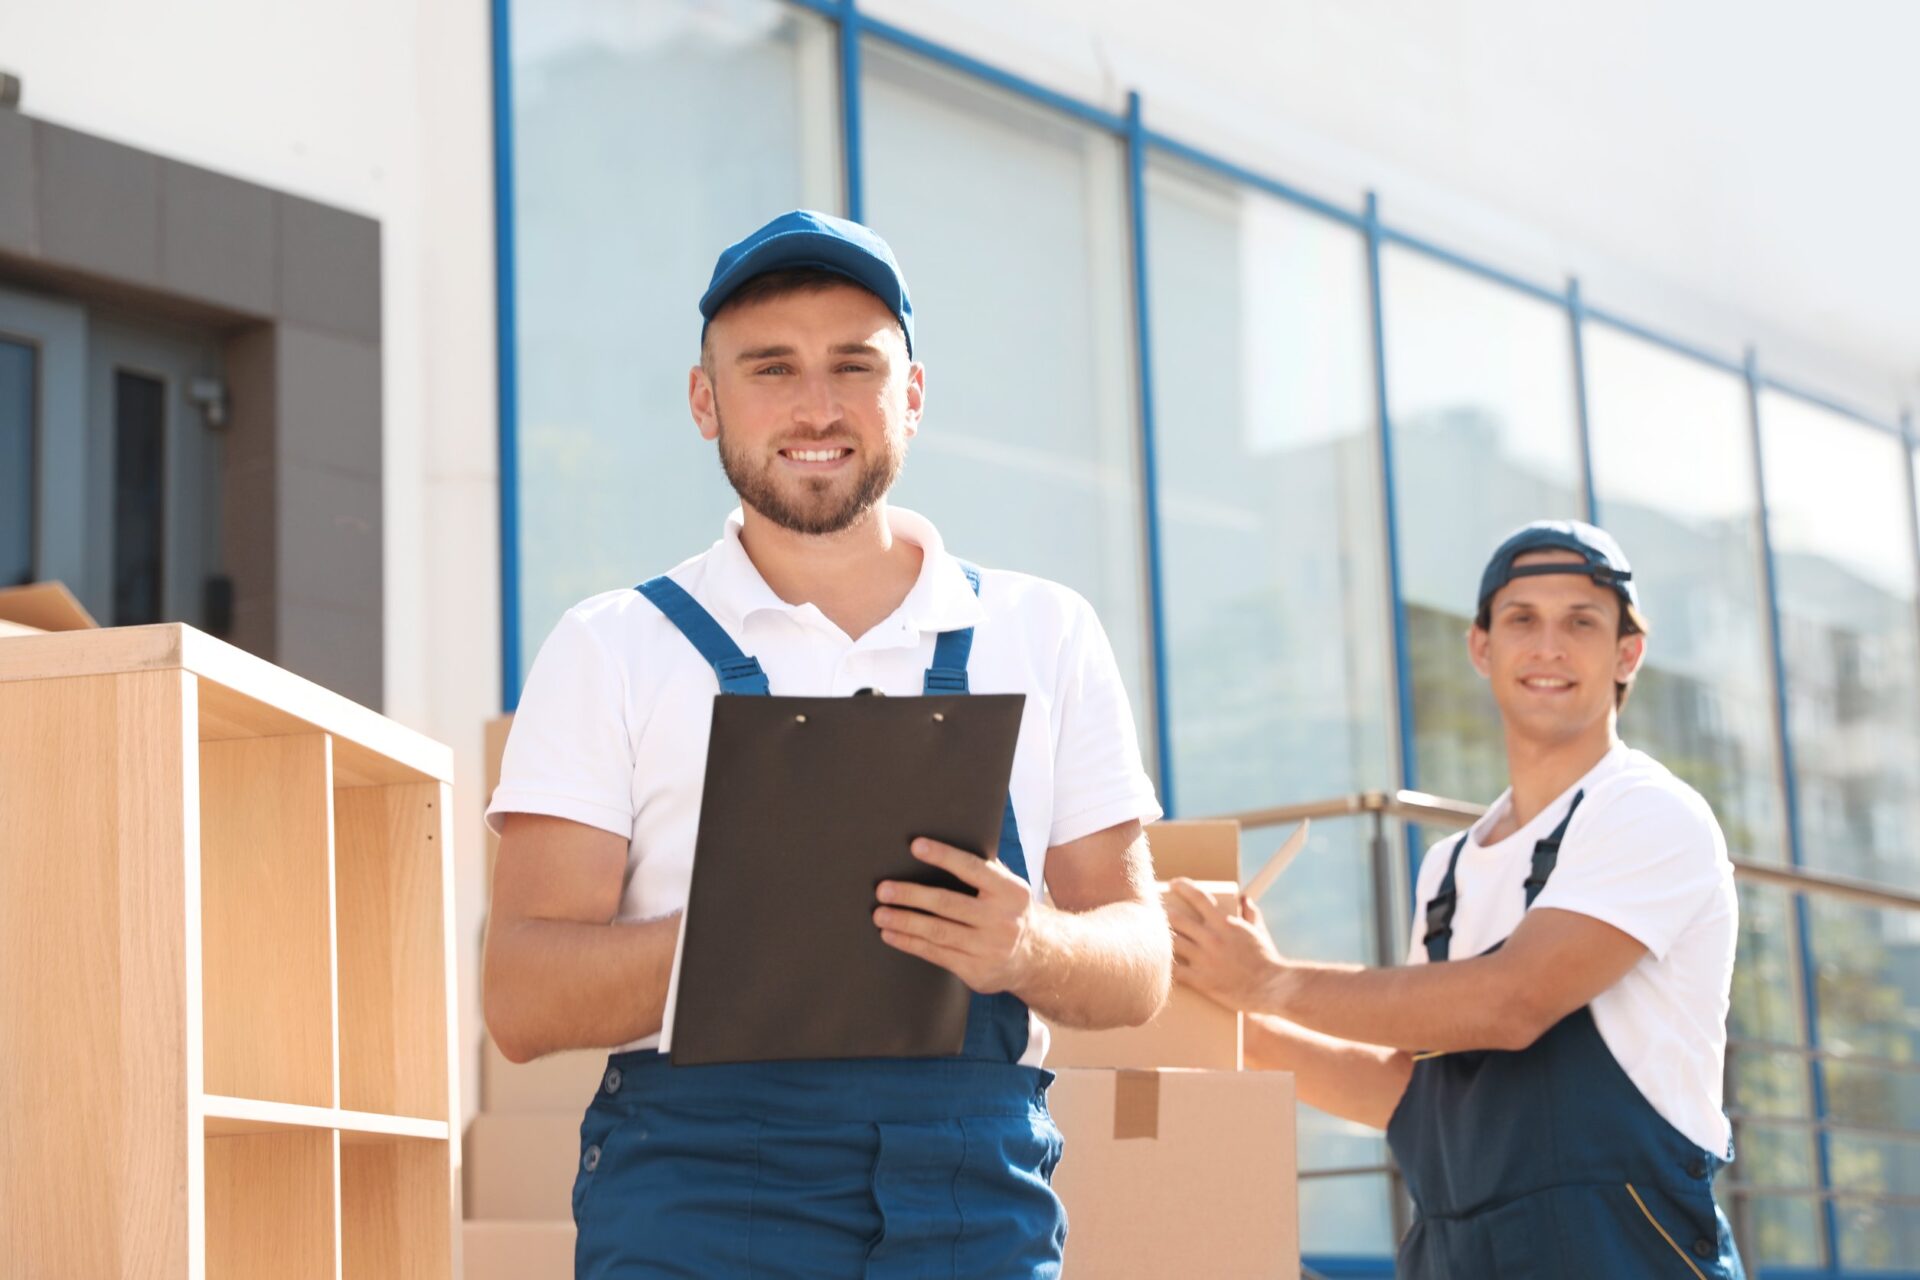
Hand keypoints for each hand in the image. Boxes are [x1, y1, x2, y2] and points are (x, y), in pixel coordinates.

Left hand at [874, 839, 1037, 994]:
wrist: (1034, 957)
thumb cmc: (1008, 911)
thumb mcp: (1008, 888)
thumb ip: (983, 870)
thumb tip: (942, 845)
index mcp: (1010, 891)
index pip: (972, 868)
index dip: (943, 856)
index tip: (915, 846)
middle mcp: (1002, 920)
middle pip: (947, 904)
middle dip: (911, 896)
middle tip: (883, 890)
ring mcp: (989, 948)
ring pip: (938, 932)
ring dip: (904, 922)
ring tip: (880, 914)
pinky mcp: (976, 971)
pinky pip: (936, 954)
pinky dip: (909, 943)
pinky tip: (891, 935)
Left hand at [1166, 879, 1287, 1013]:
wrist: (1272, 987)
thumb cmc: (1267, 959)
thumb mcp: (1259, 932)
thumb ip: (1250, 914)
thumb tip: (1244, 899)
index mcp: (1225, 924)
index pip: (1199, 897)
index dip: (1183, 887)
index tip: (1174, 883)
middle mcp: (1212, 938)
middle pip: (1177, 919)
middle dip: (1163, 912)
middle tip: (1154, 911)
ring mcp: (1205, 959)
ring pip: (1172, 943)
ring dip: (1160, 938)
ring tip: (1150, 935)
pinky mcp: (1201, 980)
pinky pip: (1175, 971)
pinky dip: (1165, 966)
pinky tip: (1157, 964)